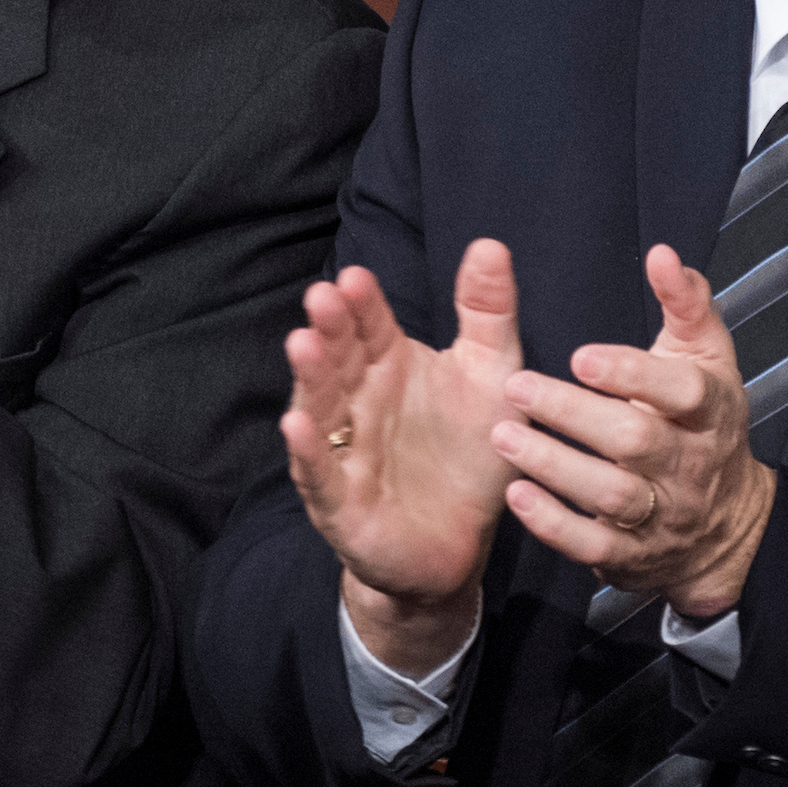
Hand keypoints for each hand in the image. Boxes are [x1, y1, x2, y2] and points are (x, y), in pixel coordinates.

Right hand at [283, 246, 528, 677]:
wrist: (462, 543)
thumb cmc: (470, 451)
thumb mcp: (490, 376)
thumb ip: (487, 313)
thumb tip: (491, 243)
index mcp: (388, 365)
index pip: (370, 325)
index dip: (363, 304)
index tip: (357, 277)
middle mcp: (357, 401)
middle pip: (339, 358)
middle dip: (329, 328)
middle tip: (324, 296)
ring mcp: (343, 449)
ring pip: (320, 408)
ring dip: (310, 378)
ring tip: (303, 344)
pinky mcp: (341, 501)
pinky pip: (320, 473)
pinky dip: (307, 452)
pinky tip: (296, 426)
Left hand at [492, 246, 774, 622]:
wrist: (726, 527)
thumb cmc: (702, 422)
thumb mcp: (706, 360)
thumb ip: (686, 304)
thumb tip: (662, 254)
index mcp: (708, 411)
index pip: (682, 393)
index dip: (634, 375)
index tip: (581, 356)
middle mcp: (688, 465)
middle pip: (636, 443)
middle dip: (575, 416)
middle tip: (516, 387)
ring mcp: (661, 515)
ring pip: (611, 496)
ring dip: (554, 466)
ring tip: (503, 436)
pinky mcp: (631, 555)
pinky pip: (593, 546)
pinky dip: (553, 524)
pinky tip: (516, 495)